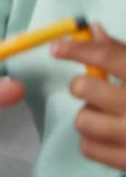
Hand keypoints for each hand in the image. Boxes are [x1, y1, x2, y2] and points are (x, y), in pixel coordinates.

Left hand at [51, 22, 125, 167]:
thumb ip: (124, 53)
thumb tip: (93, 30)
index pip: (109, 56)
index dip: (78, 49)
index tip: (56, 47)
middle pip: (84, 88)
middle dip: (84, 86)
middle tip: (97, 91)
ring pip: (82, 120)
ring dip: (90, 116)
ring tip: (110, 117)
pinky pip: (87, 147)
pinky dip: (93, 140)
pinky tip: (110, 136)